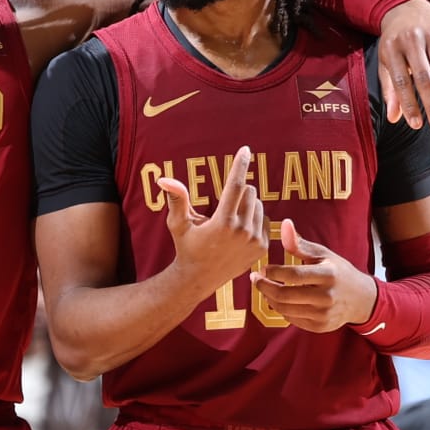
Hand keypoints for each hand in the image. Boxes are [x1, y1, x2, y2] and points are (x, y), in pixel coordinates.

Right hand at [158, 146, 267, 290]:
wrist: (199, 279)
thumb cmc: (186, 247)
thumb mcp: (178, 224)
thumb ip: (176, 200)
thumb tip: (164, 179)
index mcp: (223, 223)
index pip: (235, 185)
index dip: (240, 165)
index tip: (246, 149)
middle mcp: (242, 231)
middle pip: (250, 192)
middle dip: (239, 191)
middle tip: (224, 205)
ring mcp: (255, 241)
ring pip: (258, 205)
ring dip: (247, 205)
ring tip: (230, 220)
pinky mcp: (263, 248)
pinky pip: (265, 220)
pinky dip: (254, 219)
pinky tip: (240, 231)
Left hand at [251, 218, 376, 331]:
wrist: (361, 299)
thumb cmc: (338, 271)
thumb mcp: (322, 254)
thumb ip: (299, 243)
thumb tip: (284, 224)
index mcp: (328, 274)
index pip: (293, 275)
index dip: (273, 272)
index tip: (263, 268)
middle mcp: (326, 296)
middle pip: (285, 295)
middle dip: (264, 287)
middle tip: (256, 279)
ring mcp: (323, 314)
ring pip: (285, 309)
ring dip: (269, 298)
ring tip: (265, 288)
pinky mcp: (320, 326)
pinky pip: (291, 319)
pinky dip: (280, 309)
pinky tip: (279, 299)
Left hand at [377, 1, 429, 134]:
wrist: (407, 7)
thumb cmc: (395, 42)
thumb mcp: (386, 61)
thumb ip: (391, 89)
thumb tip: (394, 119)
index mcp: (393, 48)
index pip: (402, 81)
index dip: (409, 103)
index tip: (416, 125)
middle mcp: (413, 41)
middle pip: (426, 80)